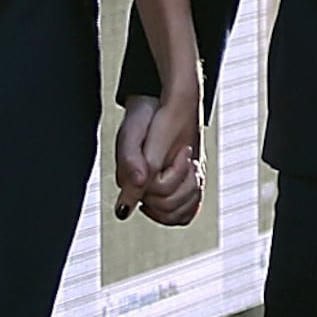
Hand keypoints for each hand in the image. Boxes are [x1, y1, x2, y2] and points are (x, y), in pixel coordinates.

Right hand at [114, 86, 204, 226]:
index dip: (175, 177)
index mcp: (130, 181)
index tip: (181, 152)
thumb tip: (124, 208)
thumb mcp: (134, 137)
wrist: (163, 103)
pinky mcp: (168, 191)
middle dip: (185, 182)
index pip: (160, 202)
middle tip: (185, 154)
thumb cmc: (146, 115)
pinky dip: (193, 197)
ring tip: (188, 163)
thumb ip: (131, 169)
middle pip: (169, 210)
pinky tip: (192, 176)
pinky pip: (183, 214)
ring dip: (191, 188)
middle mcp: (140, 190)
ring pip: (177, 214)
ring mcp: (154, 192)